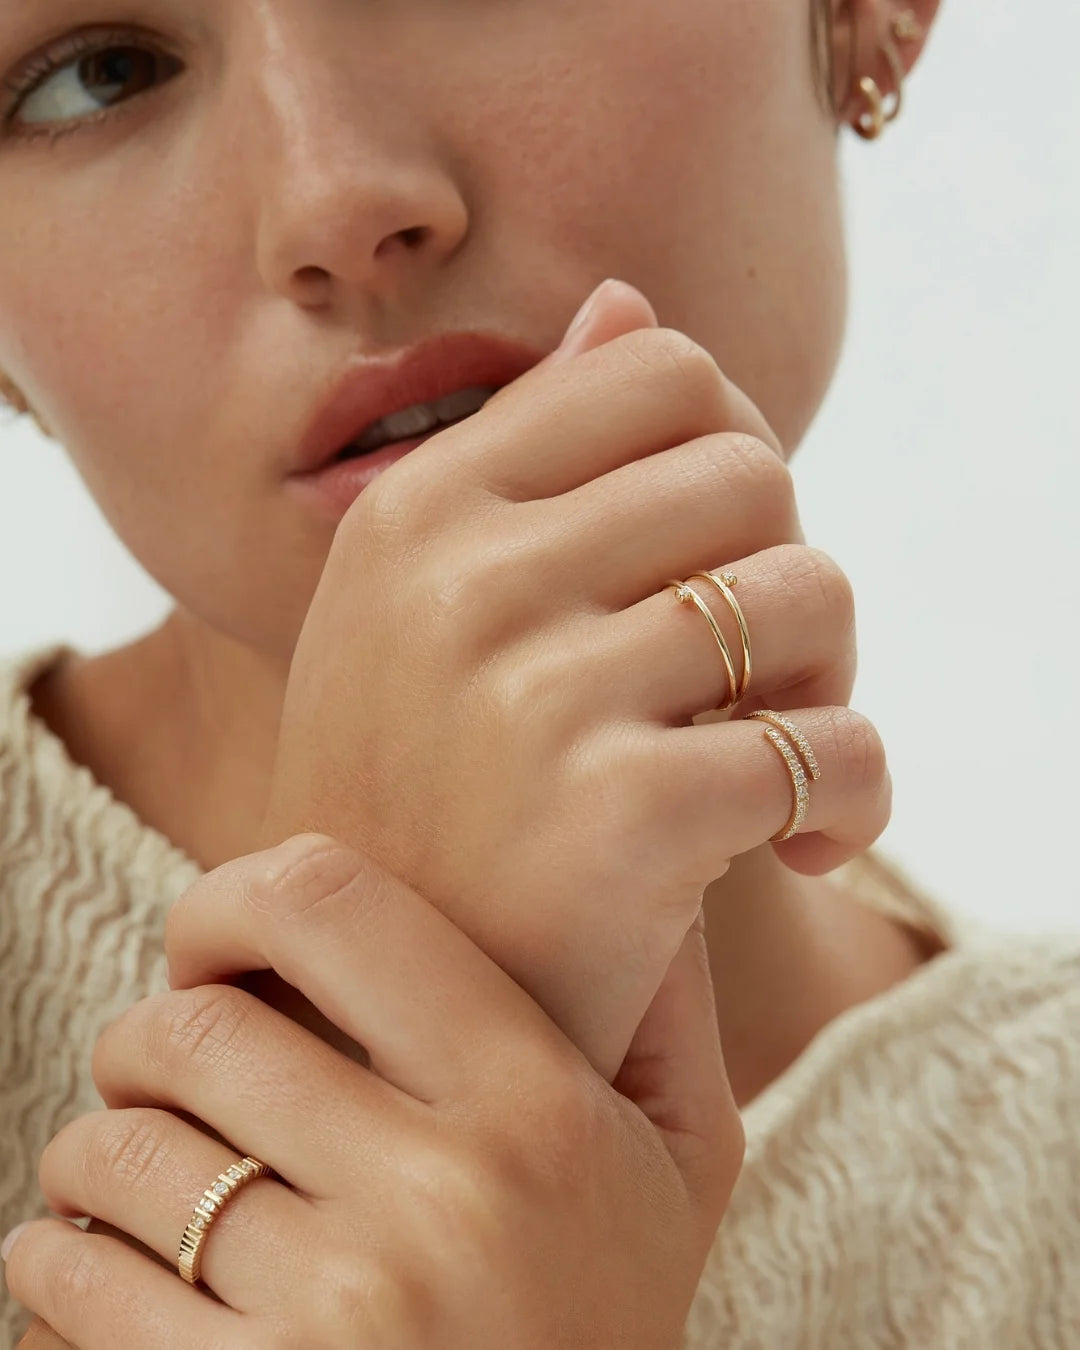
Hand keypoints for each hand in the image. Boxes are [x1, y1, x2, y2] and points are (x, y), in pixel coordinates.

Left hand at [6, 834, 742, 1348]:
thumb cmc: (611, 1323)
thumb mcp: (683, 1162)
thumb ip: (668, 1009)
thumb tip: (657, 885)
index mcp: (533, 1107)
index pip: (330, 908)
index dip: (231, 900)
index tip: (213, 946)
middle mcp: (434, 1201)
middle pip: (194, 1033)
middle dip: (145, 1039)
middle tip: (161, 1069)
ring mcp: (334, 1319)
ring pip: (117, 1157)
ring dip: (95, 1152)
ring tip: (128, 1172)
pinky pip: (74, 1290)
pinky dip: (58, 1260)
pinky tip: (107, 1265)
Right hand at [258, 278, 886, 1077]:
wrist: (371, 1016)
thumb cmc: (420, 799)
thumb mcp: (418, 608)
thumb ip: (525, 448)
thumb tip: (624, 301)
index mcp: (420, 509)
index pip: (658, 367)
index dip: (727, 452)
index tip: (713, 556)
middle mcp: (464, 580)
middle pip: (752, 471)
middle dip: (781, 569)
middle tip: (758, 676)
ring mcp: (536, 693)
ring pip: (810, 592)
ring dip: (829, 681)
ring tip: (776, 761)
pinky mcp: (622, 814)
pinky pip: (836, 746)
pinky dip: (857, 796)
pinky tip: (804, 846)